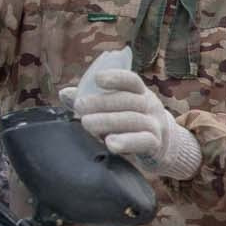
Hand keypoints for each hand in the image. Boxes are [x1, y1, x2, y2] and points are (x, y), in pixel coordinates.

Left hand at [66, 68, 201, 179]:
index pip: (131, 81)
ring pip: (133, 120)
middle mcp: (150, 106)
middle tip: (79, 107)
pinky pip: (143, 141)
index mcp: (140, 93)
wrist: (161, 147)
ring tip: (87, 124)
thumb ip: (91, 101)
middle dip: (102, 103)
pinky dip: (126, 142)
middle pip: (128, 100)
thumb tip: (64, 93)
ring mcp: (155, 125)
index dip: (115, 78)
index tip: (97, 79)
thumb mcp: (116, 109)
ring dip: (108, 121)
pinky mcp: (155, 145)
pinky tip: (110, 144)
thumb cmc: (131, 124)